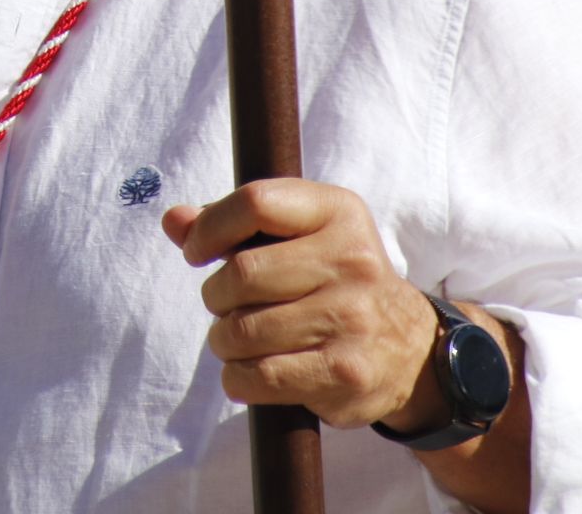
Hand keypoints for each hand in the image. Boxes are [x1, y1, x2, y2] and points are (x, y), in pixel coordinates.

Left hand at [161, 179, 443, 430]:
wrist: (408, 349)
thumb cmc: (332, 281)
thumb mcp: (296, 236)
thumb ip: (231, 223)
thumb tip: (174, 221)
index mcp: (338, 211)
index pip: (256, 202)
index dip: (210, 228)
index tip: (197, 252)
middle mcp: (351, 260)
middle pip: (241, 273)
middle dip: (216, 296)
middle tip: (226, 306)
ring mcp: (351, 318)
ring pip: (242, 331)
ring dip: (224, 341)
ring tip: (240, 339)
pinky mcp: (344, 372)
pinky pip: (258, 376)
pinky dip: (238, 378)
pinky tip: (253, 370)